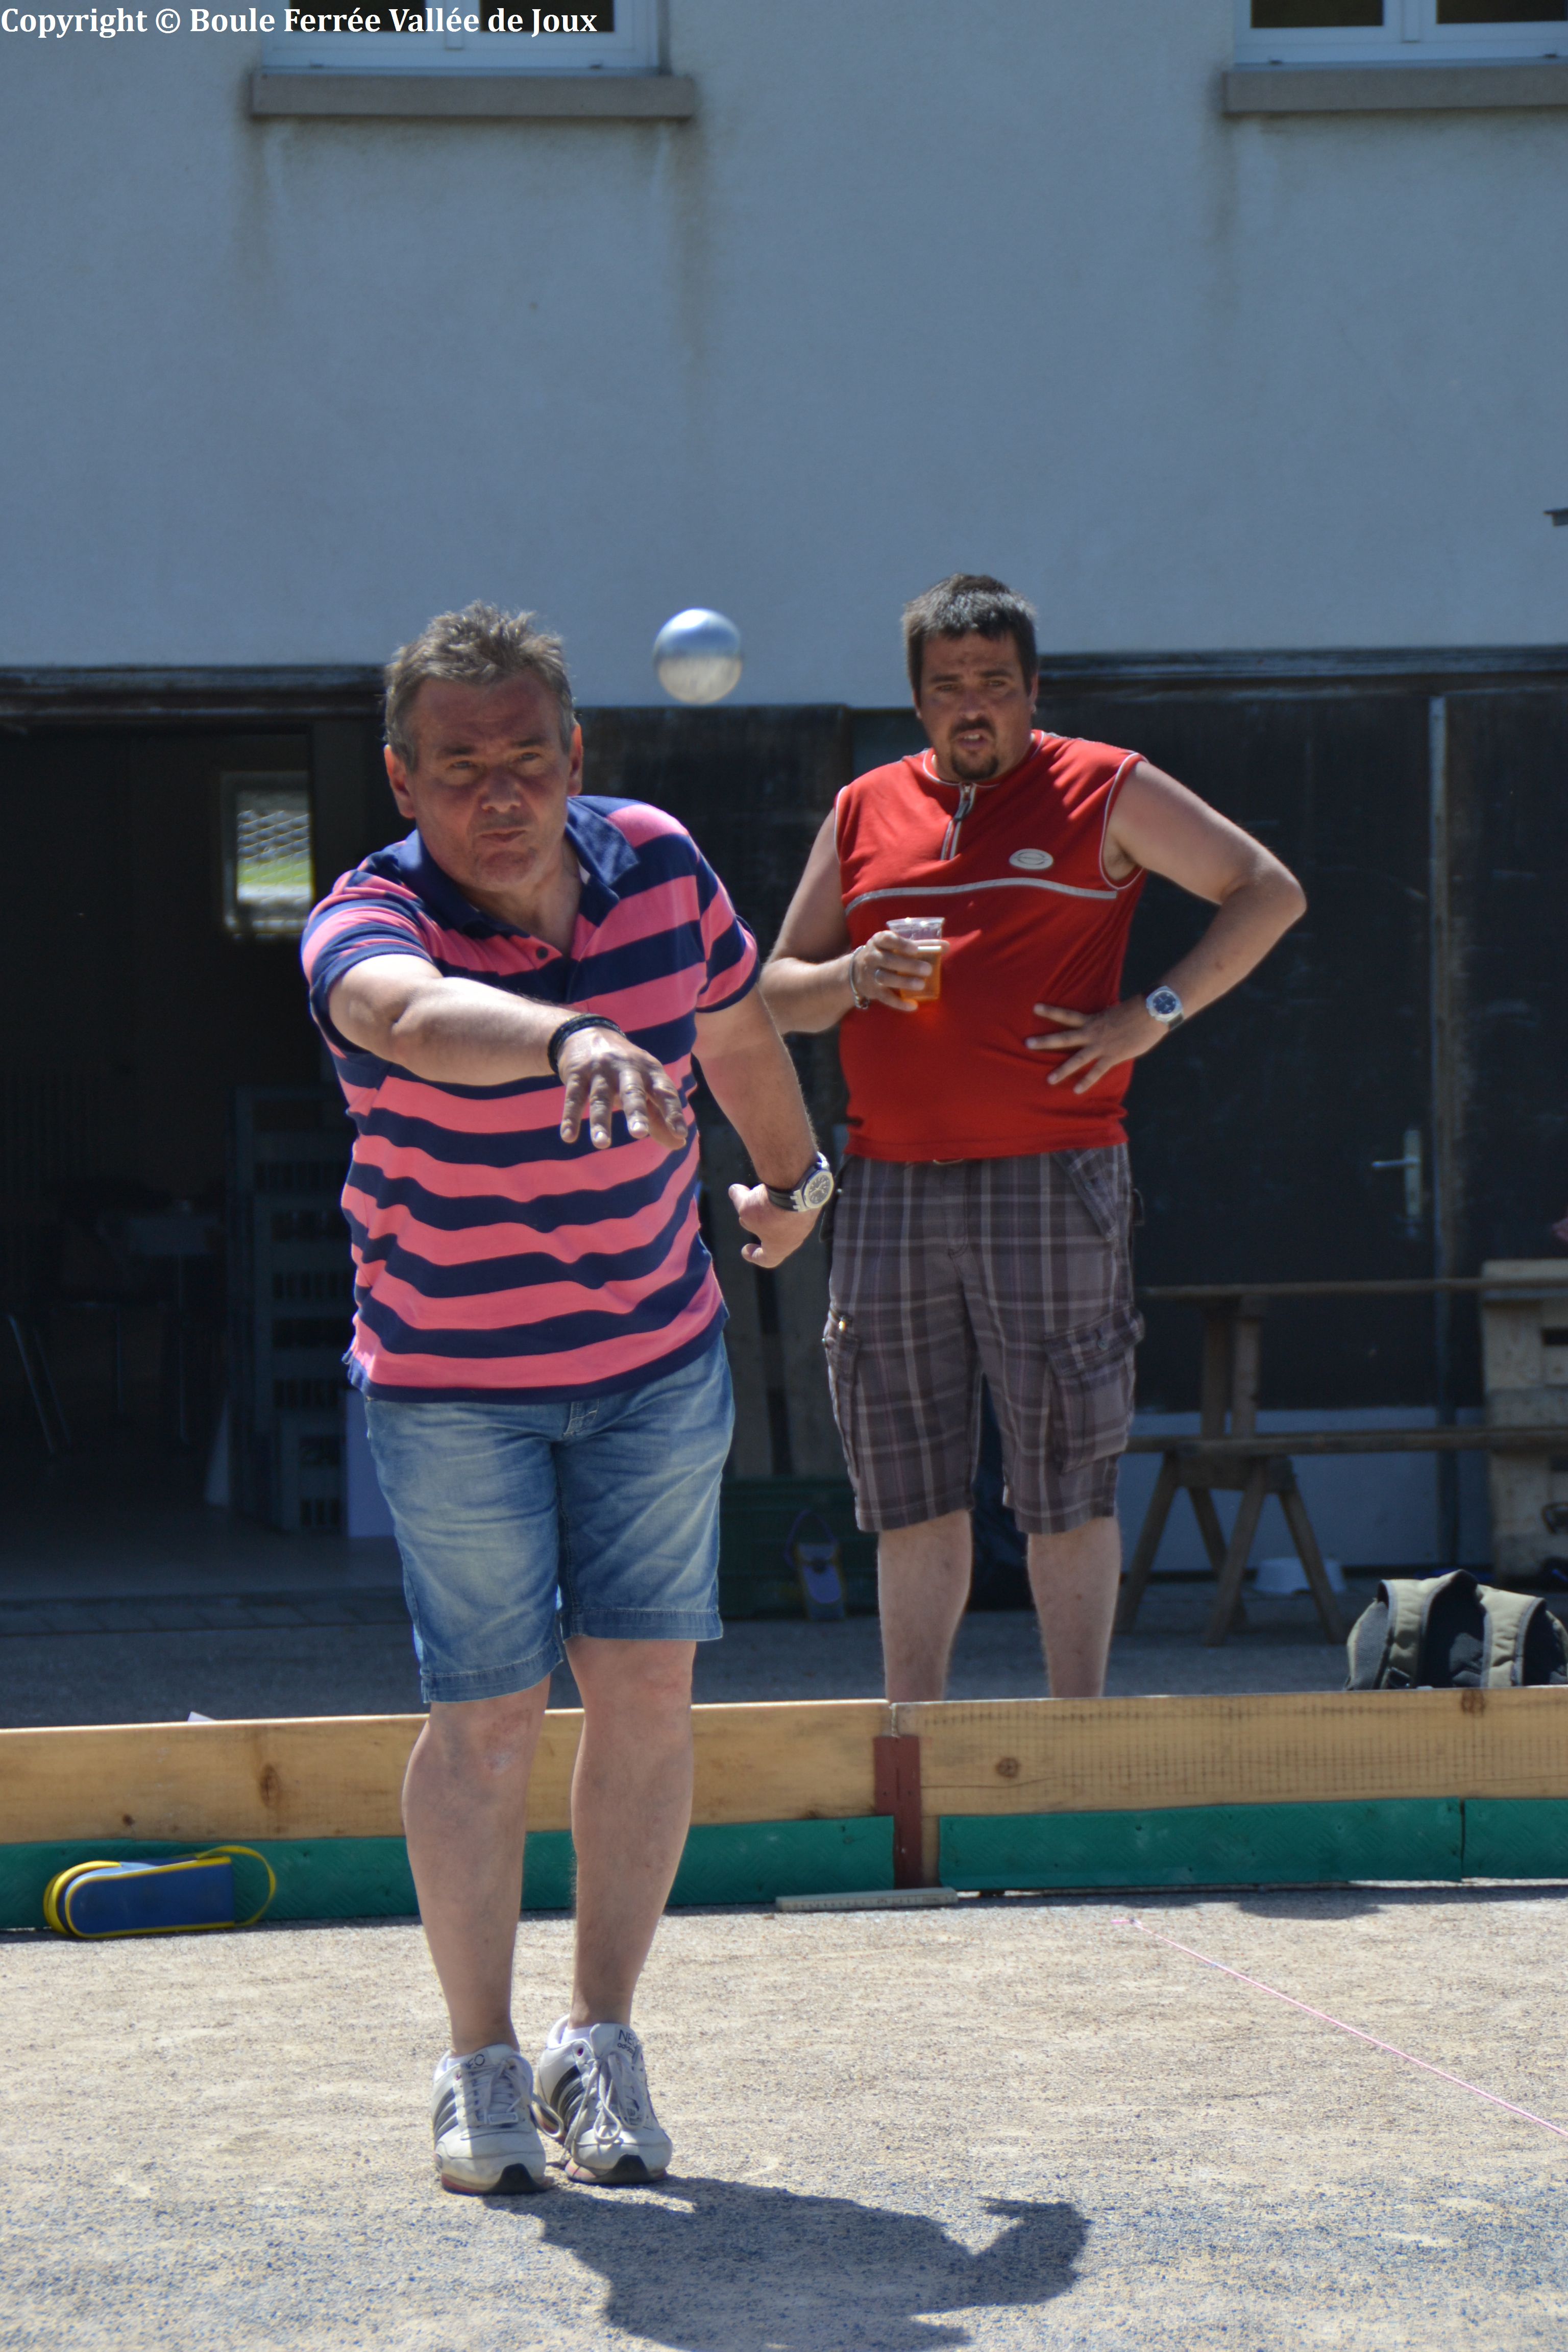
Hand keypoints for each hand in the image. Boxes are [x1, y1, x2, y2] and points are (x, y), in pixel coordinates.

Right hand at [558, 1027, 687, 1150]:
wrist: (586, 1034)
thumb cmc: (625, 1071)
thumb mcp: (645, 1086)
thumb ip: (660, 1116)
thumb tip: (680, 1143)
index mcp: (649, 1070)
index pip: (665, 1091)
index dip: (673, 1112)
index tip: (680, 1133)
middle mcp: (626, 1067)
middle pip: (632, 1091)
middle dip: (636, 1112)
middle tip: (639, 1133)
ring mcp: (600, 1069)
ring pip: (601, 1097)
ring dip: (600, 1122)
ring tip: (602, 1144)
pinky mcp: (577, 1073)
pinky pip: (573, 1097)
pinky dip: (570, 1117)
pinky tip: (569, 1136)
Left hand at [728, 1182, 818, 1269]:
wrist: (800, 1190)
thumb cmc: (768, 1209)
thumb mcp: (746, 1206)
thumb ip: (739, 1199)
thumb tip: (734, 1191)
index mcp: (778, 1248)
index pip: (766, 1259)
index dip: (754, 1255)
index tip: (745, 1250)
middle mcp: (794, 1239)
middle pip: (773, 1236)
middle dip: (757, 1226)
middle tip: (745, 1217)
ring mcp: (805, 1223)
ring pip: (784, 1221)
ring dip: (770, 1212)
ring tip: (758, 1197)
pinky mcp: (812, 1207)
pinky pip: (794, 1207)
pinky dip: (782, 1201)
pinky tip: (774, 1188)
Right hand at [848, 931, 942, 1012]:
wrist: (857, 971)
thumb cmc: (885, 954)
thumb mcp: (896, 945)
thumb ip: (921, 945)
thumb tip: (946, 946)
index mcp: (879, 941)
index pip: (887, 939)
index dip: (901, 944)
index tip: (915, 949)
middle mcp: (872, 956)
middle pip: (889, 960)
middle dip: (909, 965)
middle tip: (928, 969)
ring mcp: (871, 974)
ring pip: (886, 978)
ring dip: (904, 982)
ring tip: (921, 985)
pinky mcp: (873, 991)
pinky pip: (885, 998)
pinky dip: (899, 1003)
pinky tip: (913, 1006)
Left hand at [1026, 999, 1167, 1093]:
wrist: (1152, 1012)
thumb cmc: (1138, 1011)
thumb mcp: (1115, 1013)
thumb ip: (1104, 1021)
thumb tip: (1103, 1024)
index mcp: (1092, 1019)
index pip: (1067, 1015)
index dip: (1050, 1011)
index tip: (1035, 1008)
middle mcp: (1092, 1032)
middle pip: (1064, 1037)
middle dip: (1045, 1042)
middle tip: (1027, 1044)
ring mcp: (1101, 1045)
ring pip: (1077, 1058)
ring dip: (1062, 1069)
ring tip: (1048, 1079)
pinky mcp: (1113, 1055)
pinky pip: (1097, 1071)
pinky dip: (1087, 1081)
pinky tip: (1077, 1090)